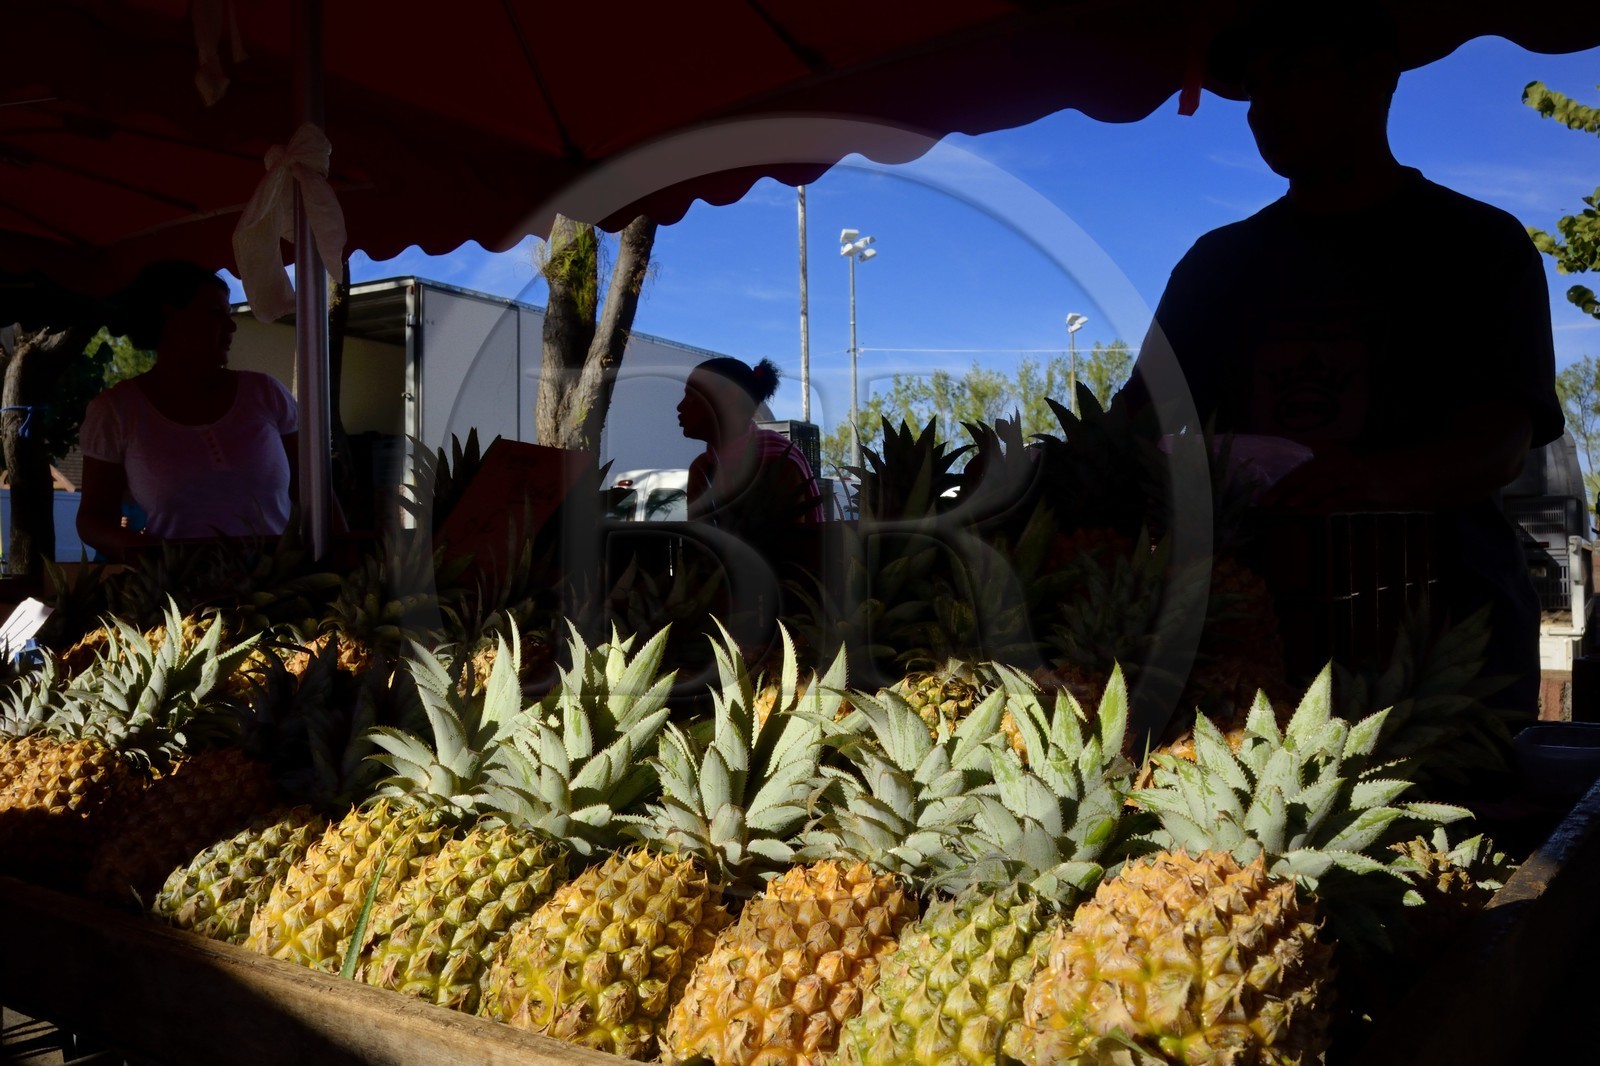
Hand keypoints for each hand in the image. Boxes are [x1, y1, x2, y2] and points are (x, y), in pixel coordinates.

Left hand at [1259, 451, 1404, 512]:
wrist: (1403, 473)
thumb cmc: (1362, 474)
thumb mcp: (1337, 469)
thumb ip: (1315, 475)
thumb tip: (1284, 491)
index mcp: (1330, 451)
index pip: (1299, 456)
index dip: (1280, 468)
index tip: (1261, 482)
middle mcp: (1340, 459)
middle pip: (1308, 471)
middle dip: (1286, 485)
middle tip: (1267, 499)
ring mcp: (1353, 473)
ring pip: (1326, 482)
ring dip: (1306, 493)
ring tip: (1289, 504)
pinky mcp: (1366, 488)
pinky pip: (1346, 495)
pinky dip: (1332, 501)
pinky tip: (1318, 511)